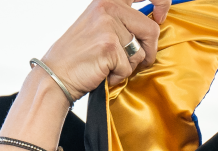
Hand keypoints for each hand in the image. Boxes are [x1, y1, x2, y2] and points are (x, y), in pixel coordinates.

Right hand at [40, 0, 171, 94]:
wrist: (56, 75)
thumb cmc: (80, 55)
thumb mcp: (101, 25)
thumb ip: (124, 20)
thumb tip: (155, 23)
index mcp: (107, 0)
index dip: (161, 2)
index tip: (161, 17)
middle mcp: (108, 7)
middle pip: (151, 29)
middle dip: (148, 51)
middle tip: (133, 61)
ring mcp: (108, 25)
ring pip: (141, 51)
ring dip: (129, 65)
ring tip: (108, 64)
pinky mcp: (109, 45)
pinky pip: (130, 66)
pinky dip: (119, 76)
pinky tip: (102, 72)